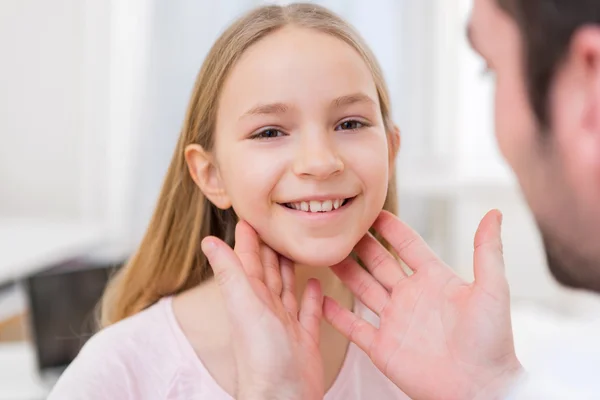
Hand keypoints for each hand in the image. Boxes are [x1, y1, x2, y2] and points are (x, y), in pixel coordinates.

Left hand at [201, 221, 323, 399]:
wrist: (284, 395)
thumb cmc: (262, 354)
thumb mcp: (244, 304)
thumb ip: (230, 272)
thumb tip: (209, 241)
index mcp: (249, 297)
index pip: (248, 261)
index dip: (249, 239)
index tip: (252, 216)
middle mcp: (265, 308)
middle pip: (268, 271)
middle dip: (271, 248)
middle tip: (279, 226)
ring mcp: (285, 323)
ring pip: (287, 288)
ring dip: (289, 268)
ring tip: (296, 248)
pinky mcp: (304, 337)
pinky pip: (308, 311)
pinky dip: (311, 296)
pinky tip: (316, 283)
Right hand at [323, 210, 523, 399]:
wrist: (480, 390)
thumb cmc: (492, 342)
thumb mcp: (492, 290)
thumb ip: (487, 251)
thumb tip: (494, 213)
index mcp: (435, 279)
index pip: (408, 245)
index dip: (391, 227)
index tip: (373, 209)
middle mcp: (411, 296)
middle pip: (379, 263)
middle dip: (360, 244)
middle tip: (340, 226)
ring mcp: (395, 321)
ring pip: (362, 289)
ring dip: (345, 272)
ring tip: (325, 253)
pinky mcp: (382, 346)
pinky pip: (353, 327)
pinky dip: (336, 314)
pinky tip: (321, 299)